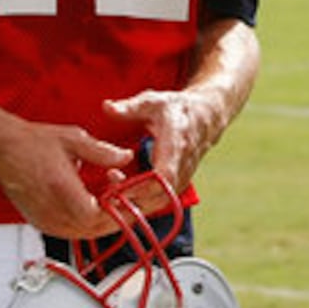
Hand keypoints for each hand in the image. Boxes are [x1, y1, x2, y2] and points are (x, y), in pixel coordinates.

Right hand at [0, 121, 134, 238]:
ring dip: (108, 222)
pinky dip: (92, 224)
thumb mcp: (74, 140)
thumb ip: (102, 152)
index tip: (137, 201)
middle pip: (95, 229)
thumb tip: (125, 157)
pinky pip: (73, 232)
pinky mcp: (42, 223)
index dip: (120, 210)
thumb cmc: (31, 144)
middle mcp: (52, 210)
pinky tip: (103, 209)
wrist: (1, 150)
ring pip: (86, 233)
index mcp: (61, 189)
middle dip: (121, 218)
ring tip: (126, 207)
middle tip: (140, 206)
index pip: (97, 214)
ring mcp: (46, 220)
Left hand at [104, 89, 221, 210]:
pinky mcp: (178, 185)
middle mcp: (182, 166)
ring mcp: (183, 178)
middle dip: (131, 203)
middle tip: (104, 200)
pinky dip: (140, 204)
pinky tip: (118, 198)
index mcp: (176, 144)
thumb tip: (107, 107)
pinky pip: (159, 201)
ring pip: (159, 203)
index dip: (141, 187)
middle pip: (160, 196)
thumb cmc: (174, 108)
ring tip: (107, 199)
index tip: (116, 190)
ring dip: (133, 206)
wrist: (204, 118)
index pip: (164, 175)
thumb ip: (129, 107)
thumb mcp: (152, 101)